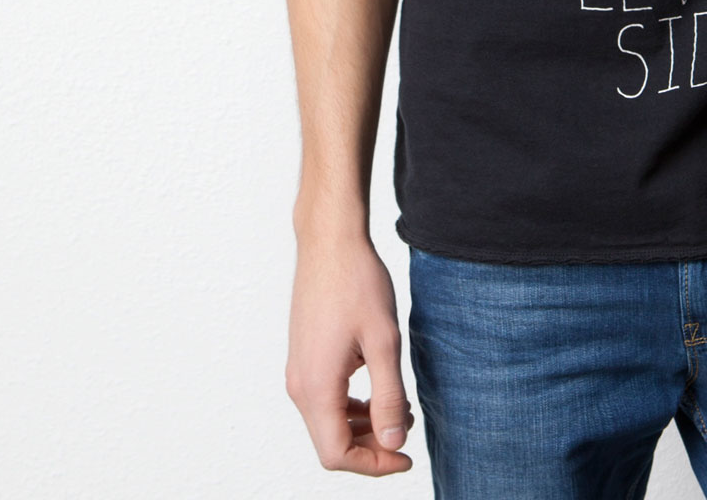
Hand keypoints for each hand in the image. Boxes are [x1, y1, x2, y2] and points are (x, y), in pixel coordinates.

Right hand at [286, 227, 415, 473]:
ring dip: (363, 426)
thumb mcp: (384, 340)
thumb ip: (388, 396)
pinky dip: (352, 406)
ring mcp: (299, 371)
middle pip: (331, 443)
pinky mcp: (304, 358)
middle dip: (371, 447)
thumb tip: (393, 443)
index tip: (406, 456)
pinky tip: (377, 388)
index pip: (337, 455)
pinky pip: (325, 399)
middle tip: (407, 429)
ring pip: (328, 422)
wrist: (330, 242)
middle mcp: (300, 386)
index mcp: (317, 387)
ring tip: (399, 408)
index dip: (374, 464)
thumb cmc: (357, 284)